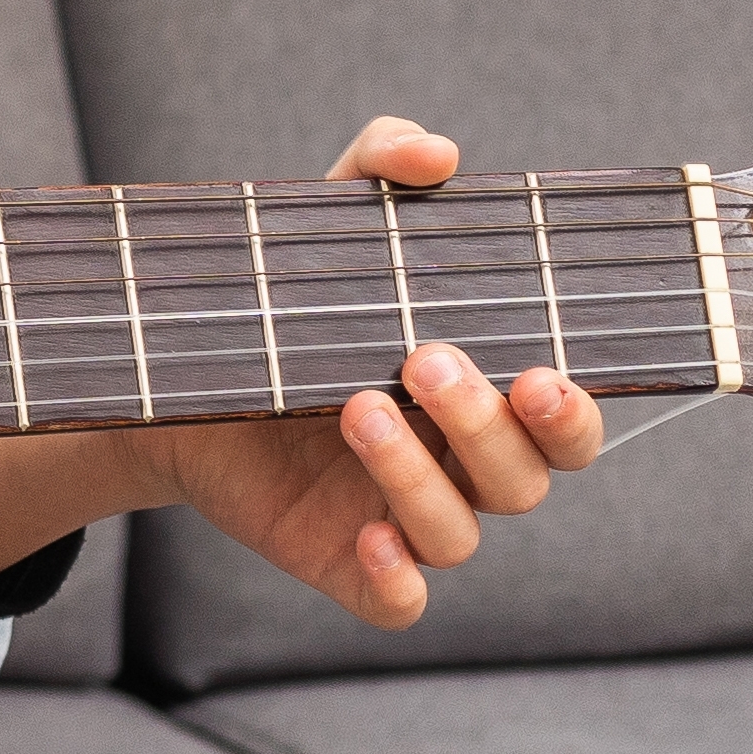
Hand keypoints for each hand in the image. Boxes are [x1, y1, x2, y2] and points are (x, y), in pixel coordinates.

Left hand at [121, 116, 608, 627]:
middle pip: (526, 478)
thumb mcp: (329, 222)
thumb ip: (382, 166)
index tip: (540, 371)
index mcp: (485, 394)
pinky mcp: (344, 559)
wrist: (179, 367)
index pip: (569, 421)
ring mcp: (404, 516)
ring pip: (460, 533)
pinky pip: (399, 601)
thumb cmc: (289, 297)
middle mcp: (460, 463)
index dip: (573, 410)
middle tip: (427, 362)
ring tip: (356, 406)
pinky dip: (397, 582)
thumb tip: (437, 152)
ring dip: (419, 478)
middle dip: (491, 429)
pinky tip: (368, 539)